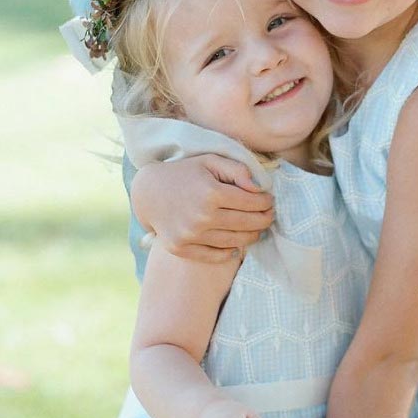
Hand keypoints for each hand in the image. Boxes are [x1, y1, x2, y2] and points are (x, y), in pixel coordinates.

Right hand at [132, 154, 274, 263]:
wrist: (148, 193)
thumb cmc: (184, 173)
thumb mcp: (210, 161)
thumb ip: (237, 170)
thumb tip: (259, 189)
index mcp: (211, 192)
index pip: (253, 202)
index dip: (266, 202)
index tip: (269, 201)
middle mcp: (202, 216)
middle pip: (247, 224)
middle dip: (264, 220)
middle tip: (269, 216)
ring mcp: (191, 235)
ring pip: (235, 242)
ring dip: (251, 236)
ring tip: (256, 229)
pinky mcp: (182, 248)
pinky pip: (214, 256)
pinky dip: (229, 252)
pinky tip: (236, 245)